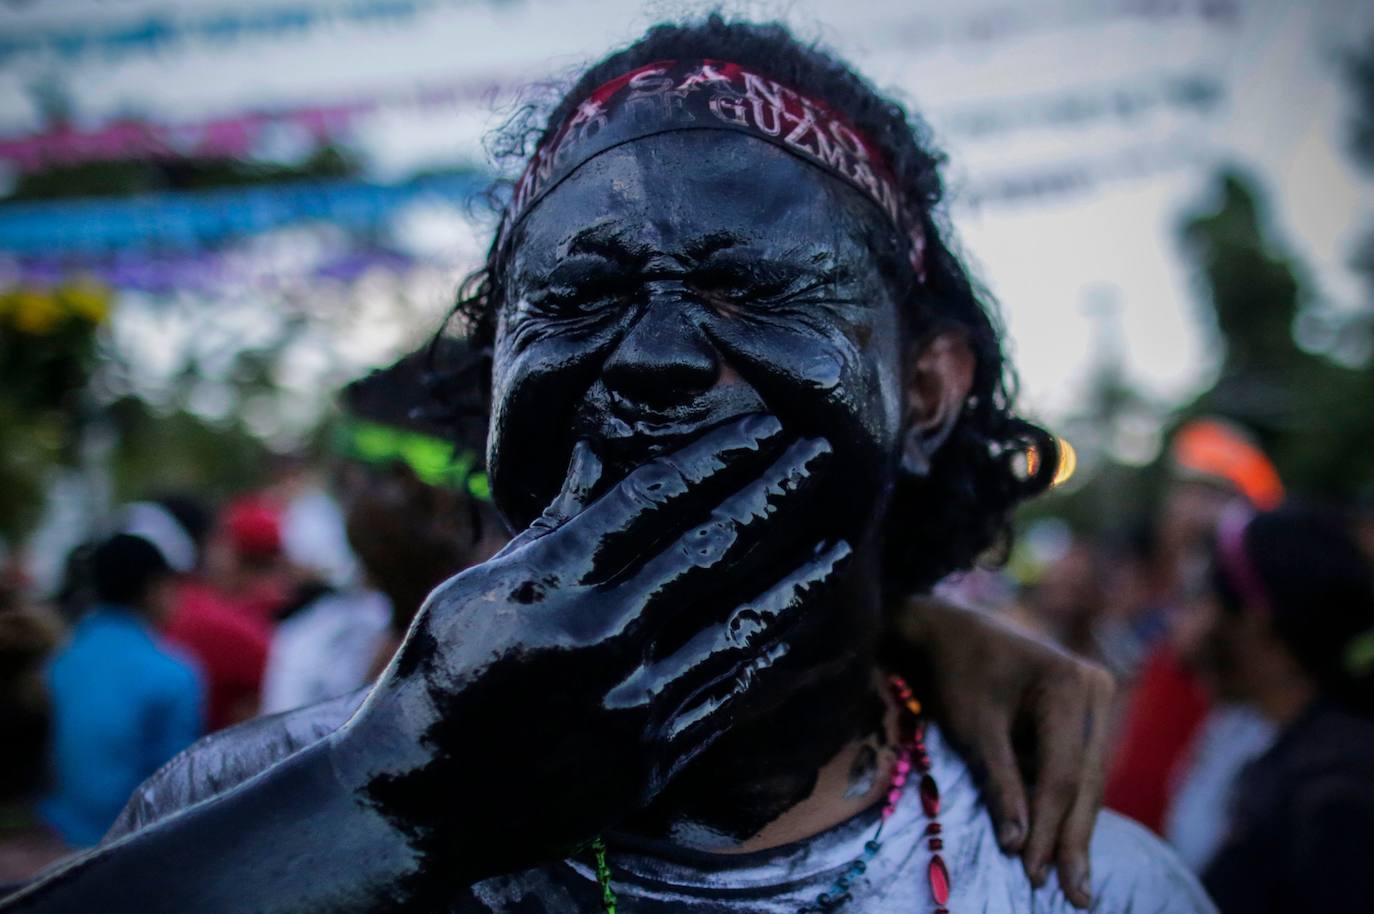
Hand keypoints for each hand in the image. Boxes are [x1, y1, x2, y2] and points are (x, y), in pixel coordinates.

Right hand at [338, 414, 849, 877]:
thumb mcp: (482, 585)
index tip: (765, 426)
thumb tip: (599, 452)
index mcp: (551, 584)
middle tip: (819, 453)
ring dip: (795, 580)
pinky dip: (767, 656)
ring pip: (739, 628)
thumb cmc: (443, 674)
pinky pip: (729, 698)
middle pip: (710, 552)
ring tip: (839, 543)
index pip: (655, 501)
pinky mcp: (650, 760)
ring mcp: (632, 706)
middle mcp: (600, 640)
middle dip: (773, 494)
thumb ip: (555, 524)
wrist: (421, 800)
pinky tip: (796, 626)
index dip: (719, 458)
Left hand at [888, 598, 1114, 908]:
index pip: (1063, 774)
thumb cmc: (956, 672)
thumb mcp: (974, 727)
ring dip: (1072, 828)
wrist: (950, 630)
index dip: (1048, 829)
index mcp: (1070, 685)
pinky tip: (1062, 844)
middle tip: (1075, 896)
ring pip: (1086, 778)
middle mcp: (1096, 689)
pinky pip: (1078, 765)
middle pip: (1084, 780)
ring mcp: (1096, 699)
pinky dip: (1064, 803)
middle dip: (1071, 839)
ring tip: (1072, 883)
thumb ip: (1000, 783)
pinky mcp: (1085, 712)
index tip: (1034, 874)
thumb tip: (1018, 845)